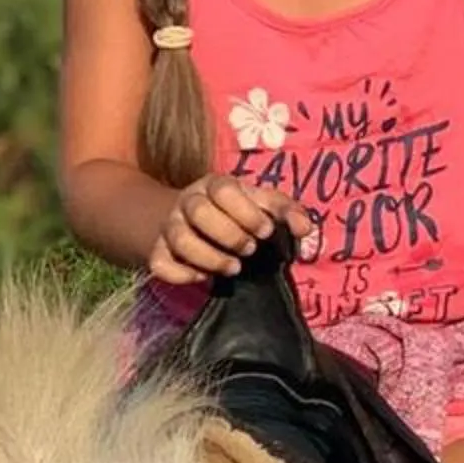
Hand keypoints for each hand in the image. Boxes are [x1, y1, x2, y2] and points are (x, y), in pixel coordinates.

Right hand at [149, 177, 313, 284]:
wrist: (190, 222)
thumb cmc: (236, 213)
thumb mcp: (262, 205)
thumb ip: (287, 212)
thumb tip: (306, 229)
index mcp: (215, 185)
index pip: (224, 189)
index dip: (247, 212)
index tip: (266, 232)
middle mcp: (188, 201)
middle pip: (198, 211)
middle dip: (229, 234)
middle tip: (250, 250)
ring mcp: (169, 226)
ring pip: (179, 238)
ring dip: (209, 258)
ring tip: (234, 269)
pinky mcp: (157, 252)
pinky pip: (161, 264)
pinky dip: (182, 275)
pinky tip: (203, 277)